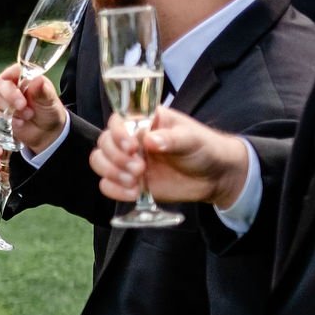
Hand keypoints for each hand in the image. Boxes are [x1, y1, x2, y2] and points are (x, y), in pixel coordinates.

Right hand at [0, 63, 67, 153]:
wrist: (45, 133)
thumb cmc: (49, 112)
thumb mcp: (49, 101)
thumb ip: (42, 91)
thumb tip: (37, 79)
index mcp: (25, 78)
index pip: (13, 71)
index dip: (11, 77)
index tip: (19, 88)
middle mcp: (12, 86)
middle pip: (0, 84)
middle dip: (10, 97)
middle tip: (22, 106)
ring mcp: (3, 99)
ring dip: (8, 110)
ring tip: (26, 117)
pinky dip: (2, 118)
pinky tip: (17, 123)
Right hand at [90, 109, 252, 207]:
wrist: (214, 177)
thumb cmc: (204, 148)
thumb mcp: (192, 139)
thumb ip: (171, 139)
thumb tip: (149, 140)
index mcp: (144, 122)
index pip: (116, 121)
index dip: (117, 133)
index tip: (132, 146)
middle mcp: (131, 140)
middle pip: (103, 144)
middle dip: (116, 158)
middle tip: (140, 168)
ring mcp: (128, 162)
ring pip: (99, 163)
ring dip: (112, 173)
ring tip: (136, 181)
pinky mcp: (129, 182)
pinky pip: (107, 186)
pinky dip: (115, 190)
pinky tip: (134, 192)